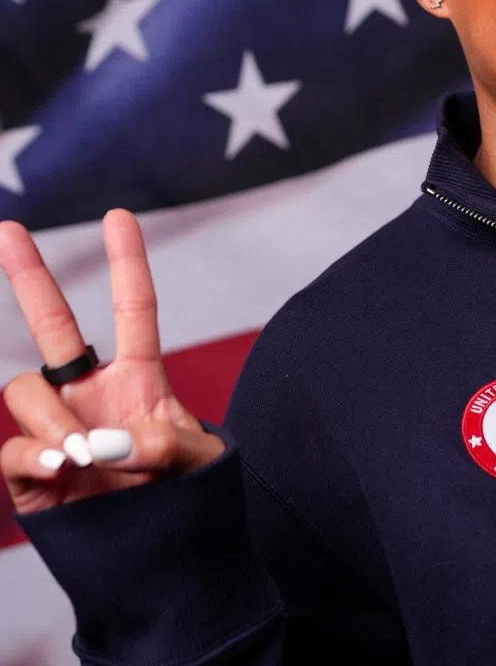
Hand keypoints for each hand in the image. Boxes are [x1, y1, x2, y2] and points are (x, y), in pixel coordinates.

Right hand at [1, 209, 224, 514]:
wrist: (158, 556)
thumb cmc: (185, 499)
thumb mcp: (200, 464)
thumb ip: (170, 446)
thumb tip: (113, 443)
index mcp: (139, 377)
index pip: (133, 309)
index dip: (128, 263)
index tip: (118, 215)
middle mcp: (91, 393)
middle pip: (52, 325)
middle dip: (29, 277)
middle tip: (8, 228)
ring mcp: (58, 427)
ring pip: (25, 390)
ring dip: (54, 419)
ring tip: (86, 454)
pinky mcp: (32, 471)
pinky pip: (12, 447)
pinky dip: (35, 452)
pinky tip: (65, 465)